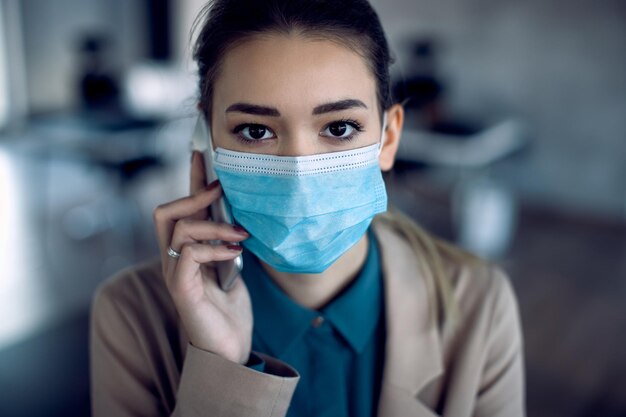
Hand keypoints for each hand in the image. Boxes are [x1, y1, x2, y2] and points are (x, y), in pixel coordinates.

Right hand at [153, 151, 252, 364]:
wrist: (231, 349)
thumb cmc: (230, 312)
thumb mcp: (232, 268)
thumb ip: (227, 242)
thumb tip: (238, 215)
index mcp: (186, 252)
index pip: (182, 209)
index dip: (191, 180)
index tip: (203, 155)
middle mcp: (173, 259)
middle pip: (165, 212)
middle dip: (192, 195)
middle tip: (221, 191)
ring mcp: (174, 273)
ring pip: (178, 228)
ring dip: (212, 223)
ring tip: (240, 232)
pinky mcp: (181, 288)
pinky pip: (188, 253)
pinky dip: (213, 247)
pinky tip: (235, 252)